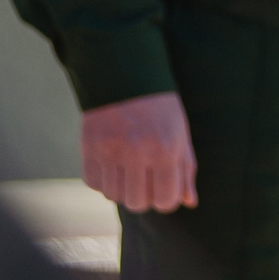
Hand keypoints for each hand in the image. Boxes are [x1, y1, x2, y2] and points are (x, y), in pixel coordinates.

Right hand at [81, 91, 198, 213]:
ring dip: (122, 188)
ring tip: (128, 168)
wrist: (126, 75)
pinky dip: (102, 180)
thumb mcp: (180, 133)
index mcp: (166, 149)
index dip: (166, 199)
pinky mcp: (89, 148)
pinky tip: (111, 164)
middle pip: (137, 204)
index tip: (164, 187)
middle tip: (145, 178)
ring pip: (113, 196)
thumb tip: (189, 202)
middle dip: (143, 195)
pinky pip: (93, 184)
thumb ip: (185, 169)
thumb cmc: (160, 108)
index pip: (166, 200)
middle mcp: (138, 152)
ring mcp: (110, 151)